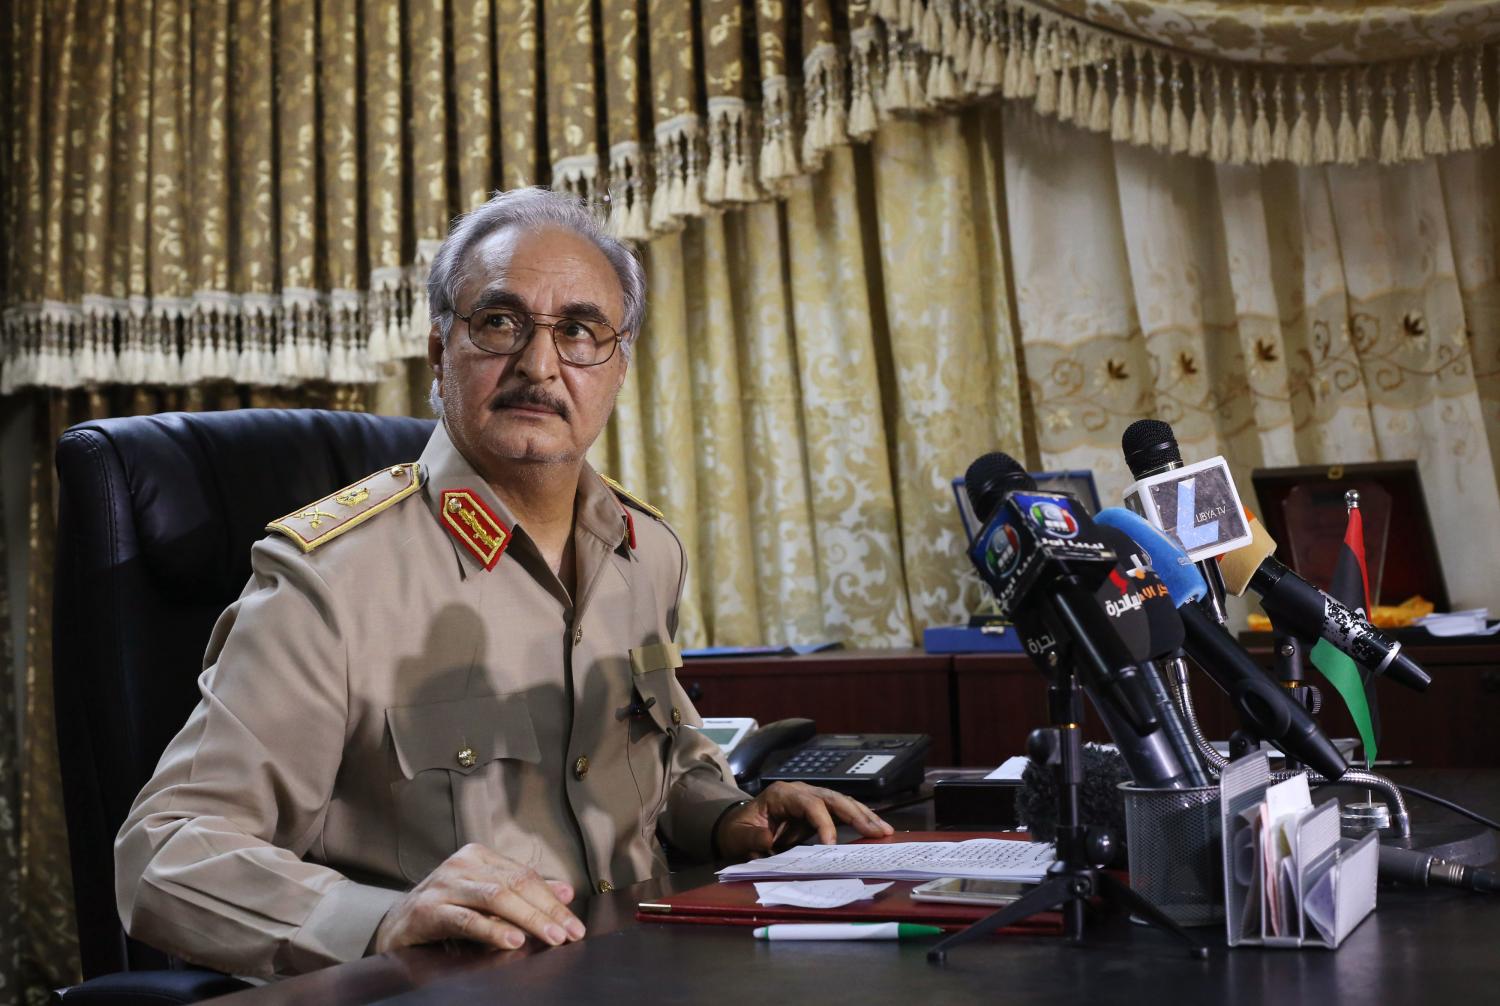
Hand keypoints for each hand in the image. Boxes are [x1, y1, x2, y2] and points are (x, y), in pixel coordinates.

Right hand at [371, 843, 584, 953]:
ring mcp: (444, 885)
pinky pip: (467, 919)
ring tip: (550, 936)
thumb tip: (565, 892)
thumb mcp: (485, 898)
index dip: (553, 899)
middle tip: (570, 933)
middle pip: (514, 885)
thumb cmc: (445, 910)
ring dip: (528, 919)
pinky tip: (513, 940)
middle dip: (547, 911)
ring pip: (496, 898)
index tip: (575, 924)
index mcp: (478, 856)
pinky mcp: (429, 910)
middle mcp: (462, 864)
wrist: (395, 925)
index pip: (525, 876)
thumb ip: (522, 893)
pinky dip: (493, 930)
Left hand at [713, 782, 893, 859]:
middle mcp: (800, 792)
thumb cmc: (738, 830)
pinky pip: (841, 813)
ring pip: (842, 803)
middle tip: (877, 831)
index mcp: (781, 795)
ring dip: (864, 816)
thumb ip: (752, 839)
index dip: (823, 823)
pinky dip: (858, 820)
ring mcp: (811, 799)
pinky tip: (875, 829)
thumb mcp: (738, 836)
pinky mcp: (817, 811)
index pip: (809, 804)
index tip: (831, 846)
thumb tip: (769, 843)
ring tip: (885, 830)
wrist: (737, 826)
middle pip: (833, 798)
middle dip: (856, 814)